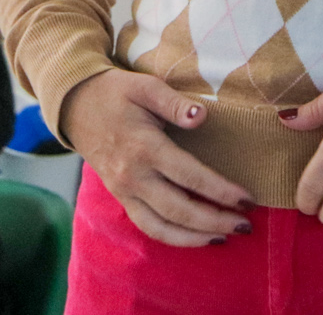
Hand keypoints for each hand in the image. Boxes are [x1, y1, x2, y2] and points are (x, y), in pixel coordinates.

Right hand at [60, 69, 254, 246]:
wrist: (74, 106)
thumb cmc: (114, 93)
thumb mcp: (144, 86)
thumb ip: (174, 102)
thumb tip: (202, 117)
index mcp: (144, 147)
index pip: (189, 176)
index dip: (221, 191)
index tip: (247, 199)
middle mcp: (133, 176)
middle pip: (179, 209)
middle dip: (215, 220)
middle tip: (245, 224)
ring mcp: (124, 191)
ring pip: (162, 227)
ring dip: (196, 237)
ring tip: (225, 236)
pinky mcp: (121, 197)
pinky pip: (148, 227)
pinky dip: (173, 237)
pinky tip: (195, 237)